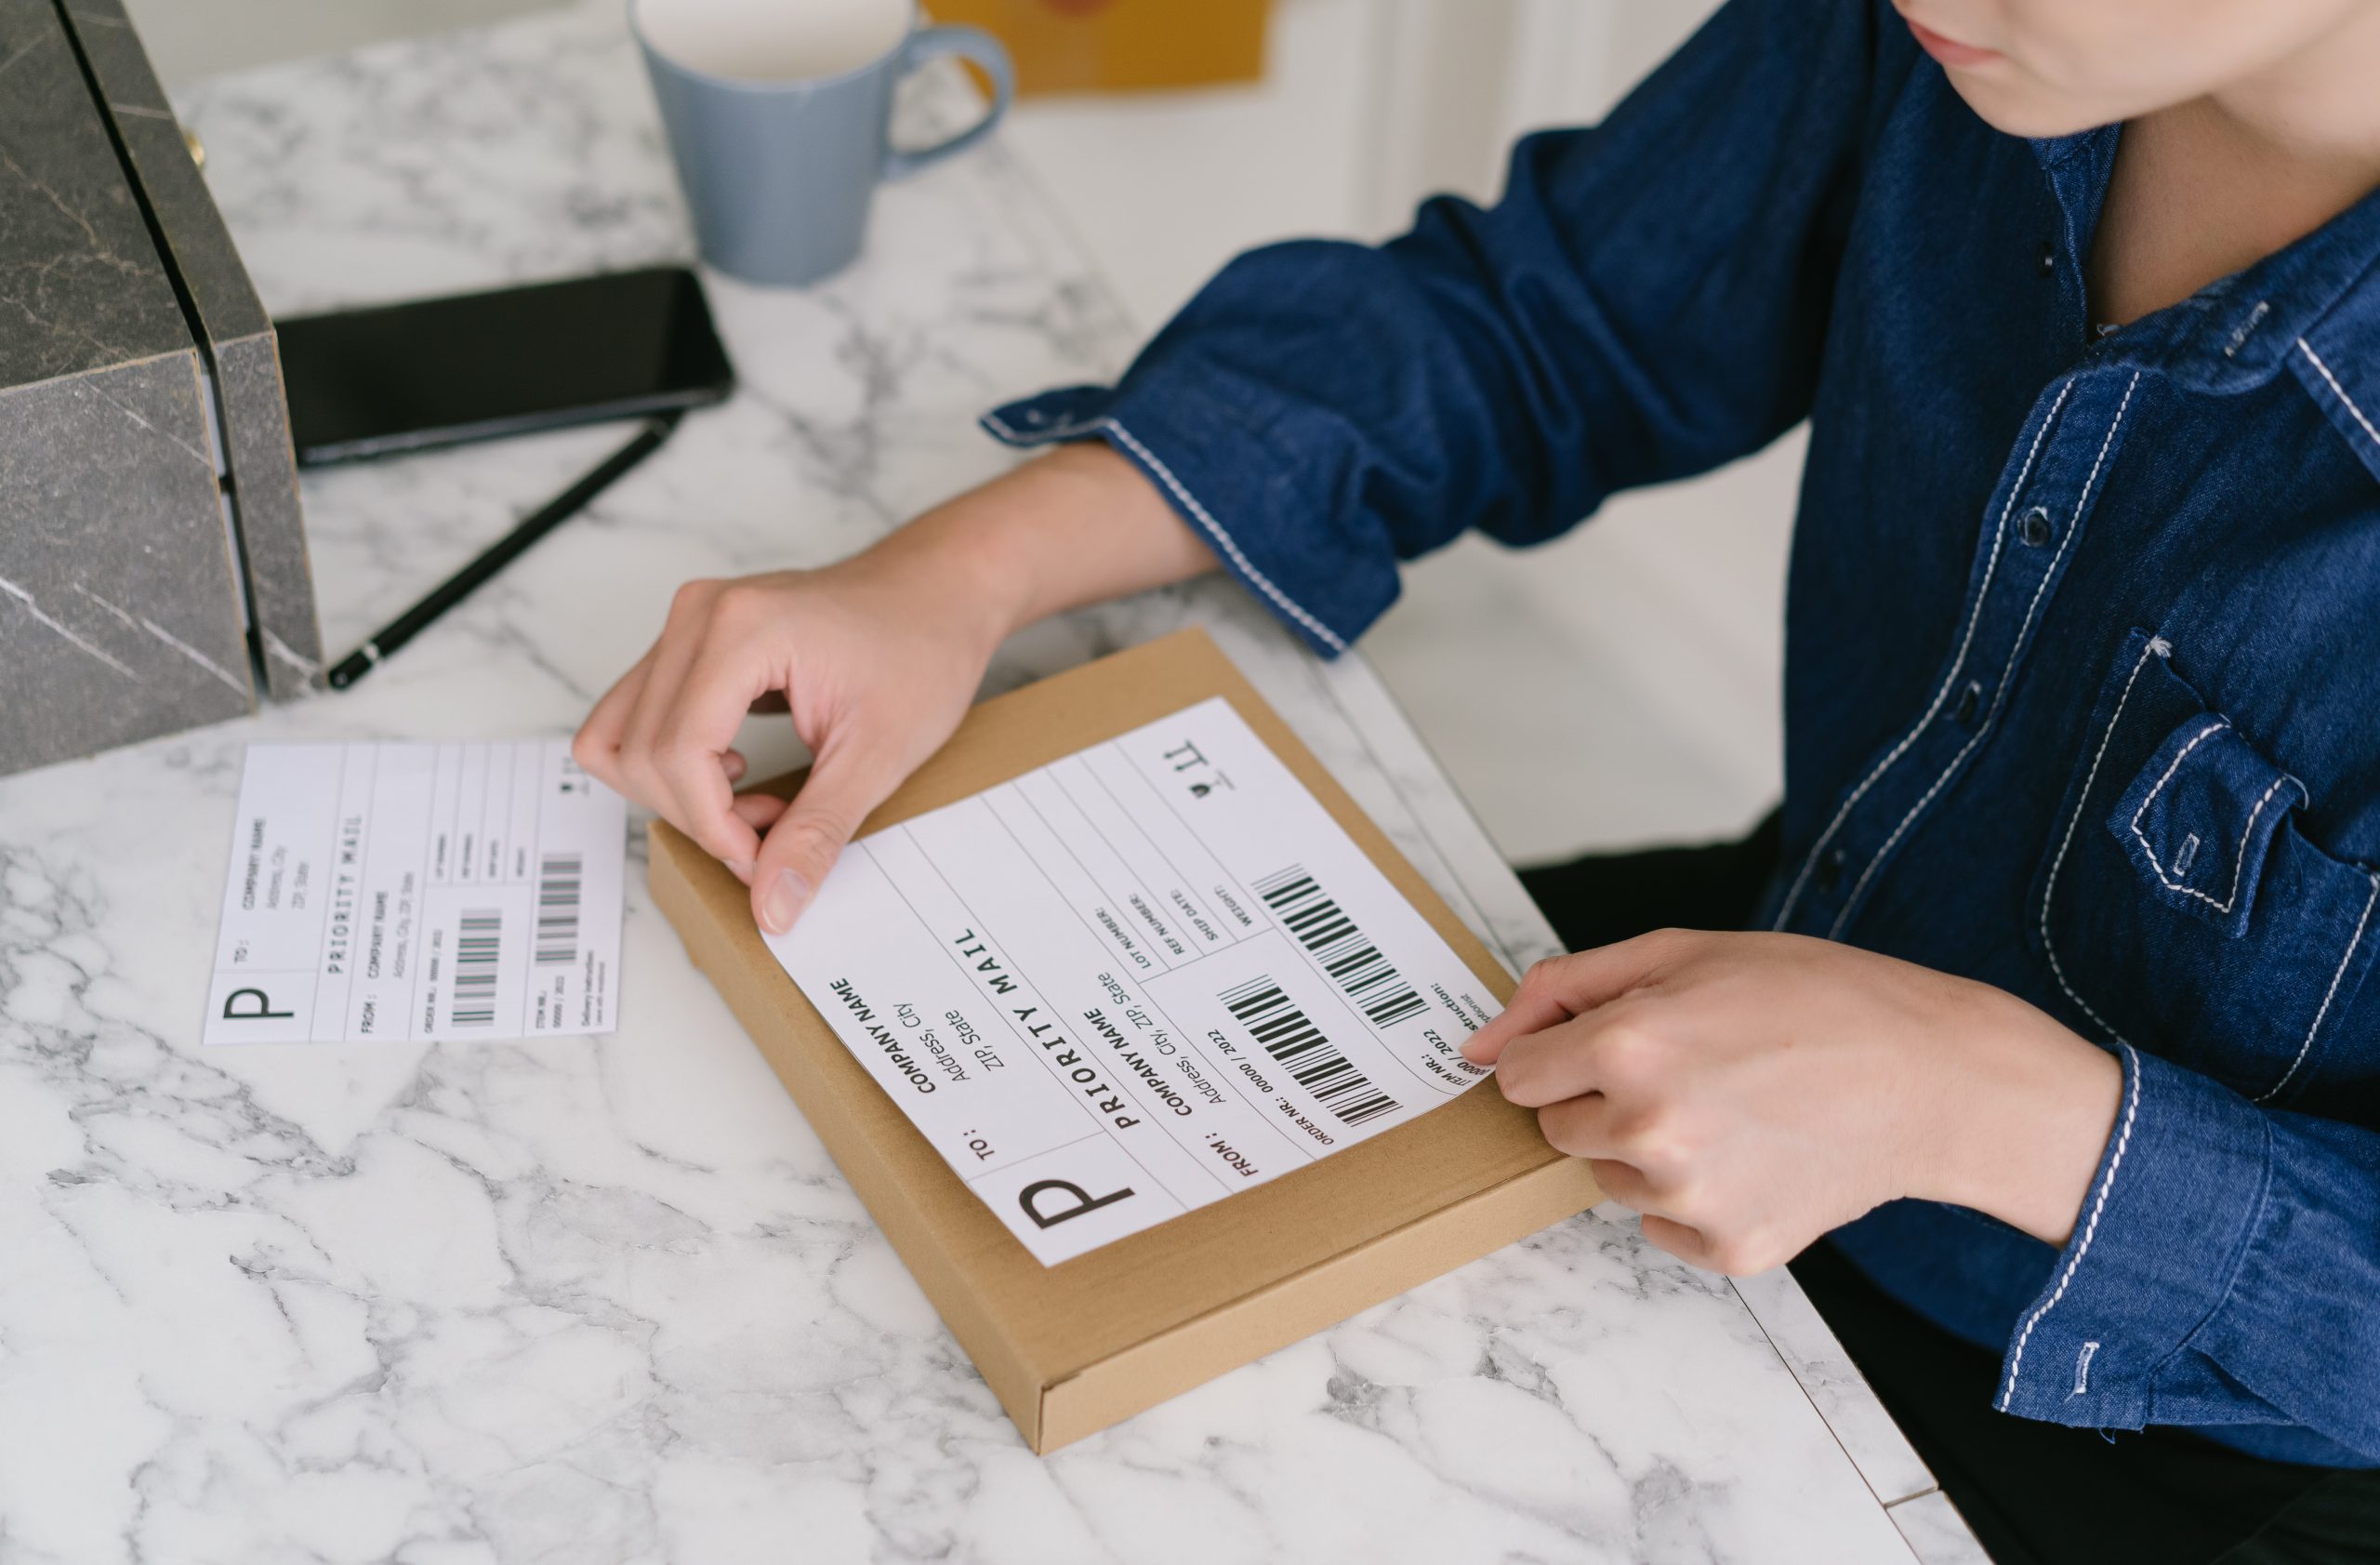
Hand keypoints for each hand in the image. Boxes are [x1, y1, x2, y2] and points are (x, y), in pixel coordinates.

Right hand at [574, 442, 1216, 934]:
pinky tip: (738, 773)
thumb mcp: (881, 754)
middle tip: (775, 832)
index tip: (765, 858)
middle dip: (700, 817)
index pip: (676, 755)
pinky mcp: (688, 639)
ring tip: (758, 803)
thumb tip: (772, 906)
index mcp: (740, 630)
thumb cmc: (924, 649)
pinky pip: (639, 718)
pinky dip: (674, 766)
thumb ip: (818, 832)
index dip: (713, 827)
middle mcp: (696, 616)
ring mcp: (686, 622)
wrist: (941, 591)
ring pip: (621, 738)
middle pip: (639, 753)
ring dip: (677, 794)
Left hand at [1462, 930, 2123, 1273]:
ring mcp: (1690, 1198)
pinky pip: (1661, 1227)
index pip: (1517, 1077)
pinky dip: (1693, 1198)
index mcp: (1629, 1045)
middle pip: (1557, 1130)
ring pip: (1610, 1179)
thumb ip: (1561, 990)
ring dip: (1647, 1149)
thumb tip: (1478, 1045)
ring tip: (1731, 1107)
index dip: (1560, 1055)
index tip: (1607, 1045)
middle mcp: (1649, 1129)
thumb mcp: (1679, 952)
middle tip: (1689, 1068)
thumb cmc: (1812, 999)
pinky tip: (1754, 1153)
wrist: (1930, 1076)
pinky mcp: (1729, 1249)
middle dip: (1602, 1098)